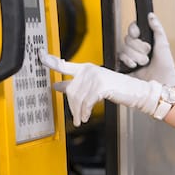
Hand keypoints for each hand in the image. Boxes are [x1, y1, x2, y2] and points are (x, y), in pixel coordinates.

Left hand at [39, 51, 161, 126]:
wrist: (135, 92)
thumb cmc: (115, 89)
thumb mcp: (93, 86)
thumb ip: (75, 85)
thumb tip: (56, 85)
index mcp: (85, 68)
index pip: (63, 64)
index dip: (50, 61)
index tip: (39, 56)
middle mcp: (88, 69)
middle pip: (70, 90)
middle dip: (72, 107)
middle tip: (76, 117)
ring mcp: (95, 76)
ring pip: (77, 98)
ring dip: (79, 112)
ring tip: (81, 118)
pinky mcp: (101, 84)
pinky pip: (86, 101)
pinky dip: (85, 111)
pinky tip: (86, 116)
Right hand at [117, 13, 174, 86]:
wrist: (162, 83)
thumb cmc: (166, 67)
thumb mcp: (164, 44)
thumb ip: (157, 29)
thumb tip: (151, 16)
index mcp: (145, 42)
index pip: (133, 29)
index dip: (134, 30)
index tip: (138, 34)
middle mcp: (136, 49)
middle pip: (127, 39)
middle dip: (138, 47)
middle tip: (147, 53)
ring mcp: (129, 58)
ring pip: (124, 48)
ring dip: (135, 56)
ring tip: (143, 63)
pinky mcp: (124, 67)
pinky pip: (119, 58)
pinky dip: (128, 61)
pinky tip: (134, 65)